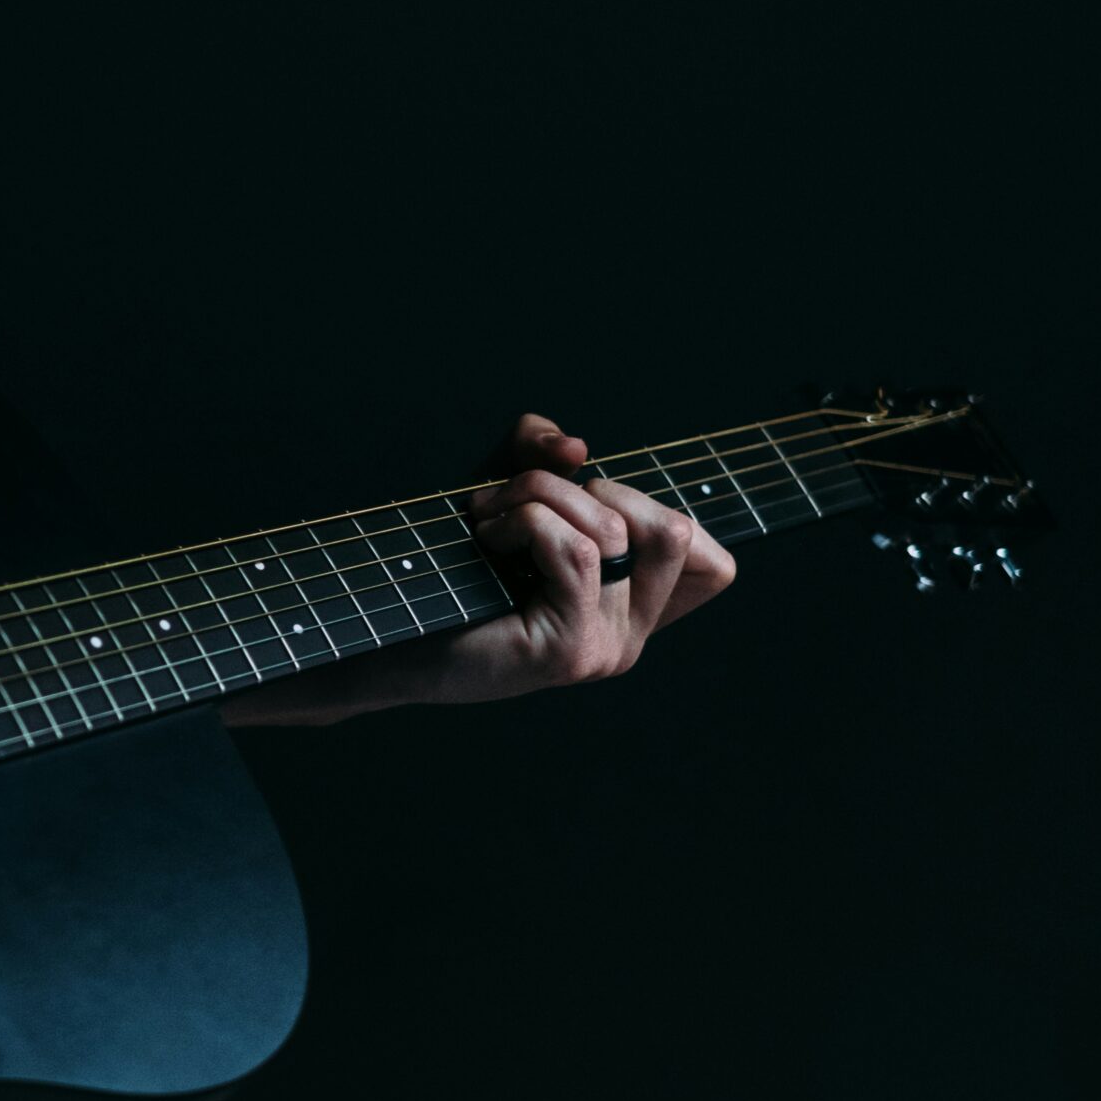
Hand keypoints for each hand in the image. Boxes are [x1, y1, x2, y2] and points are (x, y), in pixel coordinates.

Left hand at [445, 412, 737, 699]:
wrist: (386, 633)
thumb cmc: (446, 562)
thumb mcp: (505, 487)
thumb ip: (543, 453)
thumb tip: (576, 449)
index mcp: (633, 608)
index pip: (714, 565)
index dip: (656, 508)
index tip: (577, 503)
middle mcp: (632, 636)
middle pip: (675, 530)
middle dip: (589, 488)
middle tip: (518, 500)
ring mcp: (608, 649)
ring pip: (614, 531)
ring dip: (539, 496)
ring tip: (488, 518)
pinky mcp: (572, 652)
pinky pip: (579, 552)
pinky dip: (528, 522)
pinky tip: (486, 539)